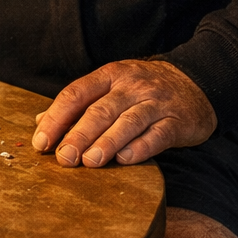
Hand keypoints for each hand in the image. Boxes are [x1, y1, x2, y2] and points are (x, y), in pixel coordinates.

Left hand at [31, 60, 216, 166]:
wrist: (197, 82)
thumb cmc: (141, 91)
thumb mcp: (110, 88)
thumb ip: (77, 105)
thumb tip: (39, 122)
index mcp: (108, 76)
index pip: (75, 94)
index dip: (56, 118)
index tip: (41, 142)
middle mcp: (131, 86)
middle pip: (99, 110)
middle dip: (78, 135)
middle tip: (64, 158)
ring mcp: (155, 102)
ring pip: (127, 122)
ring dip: (106, 142)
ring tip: (89, 162)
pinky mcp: (178, 121)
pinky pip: (158, 134)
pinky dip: (141, 147)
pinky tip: (125, 160)